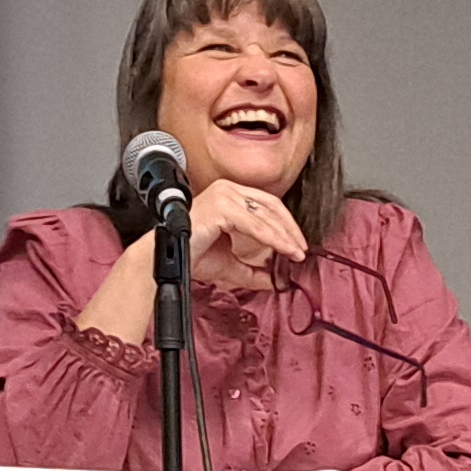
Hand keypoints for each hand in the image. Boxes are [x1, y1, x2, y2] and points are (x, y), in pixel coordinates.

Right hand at [182, 182, 307, 285]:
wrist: (169, 261)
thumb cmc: (190, 254)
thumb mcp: (230, 264)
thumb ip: (252, 270)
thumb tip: (273, 280)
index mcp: (228, 196)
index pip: (266, 204)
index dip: (285, 224)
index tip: (296, 243)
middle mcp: (226, 190)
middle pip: (270, 206)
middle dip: (289, 229)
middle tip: (301, 249)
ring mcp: (224, 195)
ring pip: (265, 215)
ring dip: (284, 236)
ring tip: (295, 252)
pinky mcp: (222, 206)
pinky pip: (255, 224)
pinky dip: (273, 238)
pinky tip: (283, 250)